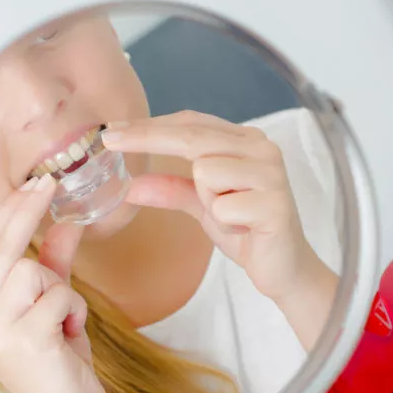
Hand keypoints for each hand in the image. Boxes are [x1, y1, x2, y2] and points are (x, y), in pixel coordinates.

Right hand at [0, 175, 118, 392]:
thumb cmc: (59, 364)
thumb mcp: (53, 306)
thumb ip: (54, 265)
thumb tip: (65, 223)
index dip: (9, 214)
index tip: (31, 187)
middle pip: (0, 249)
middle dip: (26, 212)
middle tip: (48, 185)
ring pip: (30, 269)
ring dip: (59, 287)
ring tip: (64, 319)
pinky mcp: (22, 338)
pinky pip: (57, 294)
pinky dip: (74, 308)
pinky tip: (70, 334)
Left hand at [103, 110, 322, 304]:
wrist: (284, 269)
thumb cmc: (247, 230)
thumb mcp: (203, 206)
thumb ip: (171, 191)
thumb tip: (130, 186)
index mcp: (246, 142)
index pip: (191, 123)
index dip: (150, 126)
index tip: (112, 130)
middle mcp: (262, 148)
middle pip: (193, 137)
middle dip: (147, 138)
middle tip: (108, 140)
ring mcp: (272, 174)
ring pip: (206, 172)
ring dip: (209, 202)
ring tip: (233, 215)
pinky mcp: (275, 203)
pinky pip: (224, 207)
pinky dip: (226, 222)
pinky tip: (246, 228)